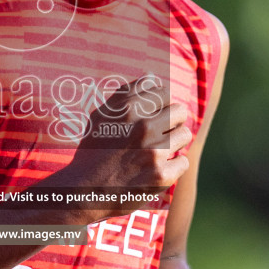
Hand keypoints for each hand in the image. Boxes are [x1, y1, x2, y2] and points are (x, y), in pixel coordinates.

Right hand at [48, 76, 192, 224]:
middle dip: (172, 121)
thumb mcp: (101, 117)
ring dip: (174, 143)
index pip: (164, 92)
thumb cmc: (93, 152)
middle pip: (180, 111)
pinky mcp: (161, 175)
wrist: (83, 192)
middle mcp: (143, 127)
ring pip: (185, 135)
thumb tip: (151, 77)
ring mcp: (154, 152)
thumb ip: (125, 94)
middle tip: (160, 134)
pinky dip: (173, 167)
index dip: (162, 104)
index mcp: (128, 109)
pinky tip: (157, 170)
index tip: (155, 116)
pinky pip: (184, 162)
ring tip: (157, 152)